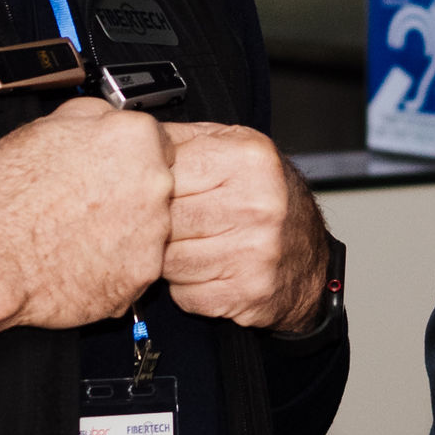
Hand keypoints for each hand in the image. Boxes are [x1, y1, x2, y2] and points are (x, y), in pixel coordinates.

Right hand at [0, 98, 175, 333]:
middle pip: (155, 183)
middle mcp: (153, 184)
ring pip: (147, 226)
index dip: (126, 154)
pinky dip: (113, 264)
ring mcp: (152, 233)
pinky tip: (79, 258)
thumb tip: (102, 117)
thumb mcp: (39, 128)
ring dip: (122, 228)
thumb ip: (87, 118)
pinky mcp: (141, 276)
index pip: (153, 138)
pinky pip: (135, 265)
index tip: (111, 166)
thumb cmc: (4, 199)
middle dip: (127, 191)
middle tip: (86, 201)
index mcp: (131, 139)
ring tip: (76, 232)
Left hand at [161, 122, 332, 333]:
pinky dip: (187, 287)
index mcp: (247, 159)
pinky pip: (185, 294)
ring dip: (168, 258)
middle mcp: (256, 204)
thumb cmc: (263, 198)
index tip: (155, 191)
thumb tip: (127, 143)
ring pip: (167, 261)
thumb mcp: (233, 150)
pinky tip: (206, 271)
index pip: (162, 172)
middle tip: (172, 222)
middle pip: (162, 219)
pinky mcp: (246, 293)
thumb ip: (181, 141)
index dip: (150, 186)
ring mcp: (254, 252)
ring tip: (192, 245)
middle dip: (157, 225)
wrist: (308, 257)